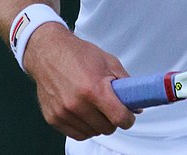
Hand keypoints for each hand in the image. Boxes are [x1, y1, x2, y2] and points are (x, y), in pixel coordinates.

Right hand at [23, 23, 136, 139]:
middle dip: (113, 119)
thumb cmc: (79, 54)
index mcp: (94, 89)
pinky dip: (84, 127)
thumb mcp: (108, 61)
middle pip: (107, 128)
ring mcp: (64, 113)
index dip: (128, 119)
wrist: (49, 52)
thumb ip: (125, 83)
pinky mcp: (53, 119)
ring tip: (95, 106)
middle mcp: (78, 104)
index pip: (119, 117)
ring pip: (92, 133)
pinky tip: (84, 112)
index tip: (129, 115)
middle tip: (111, 107)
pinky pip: (77, 134)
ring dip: (98, 124)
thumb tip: (137, 105)